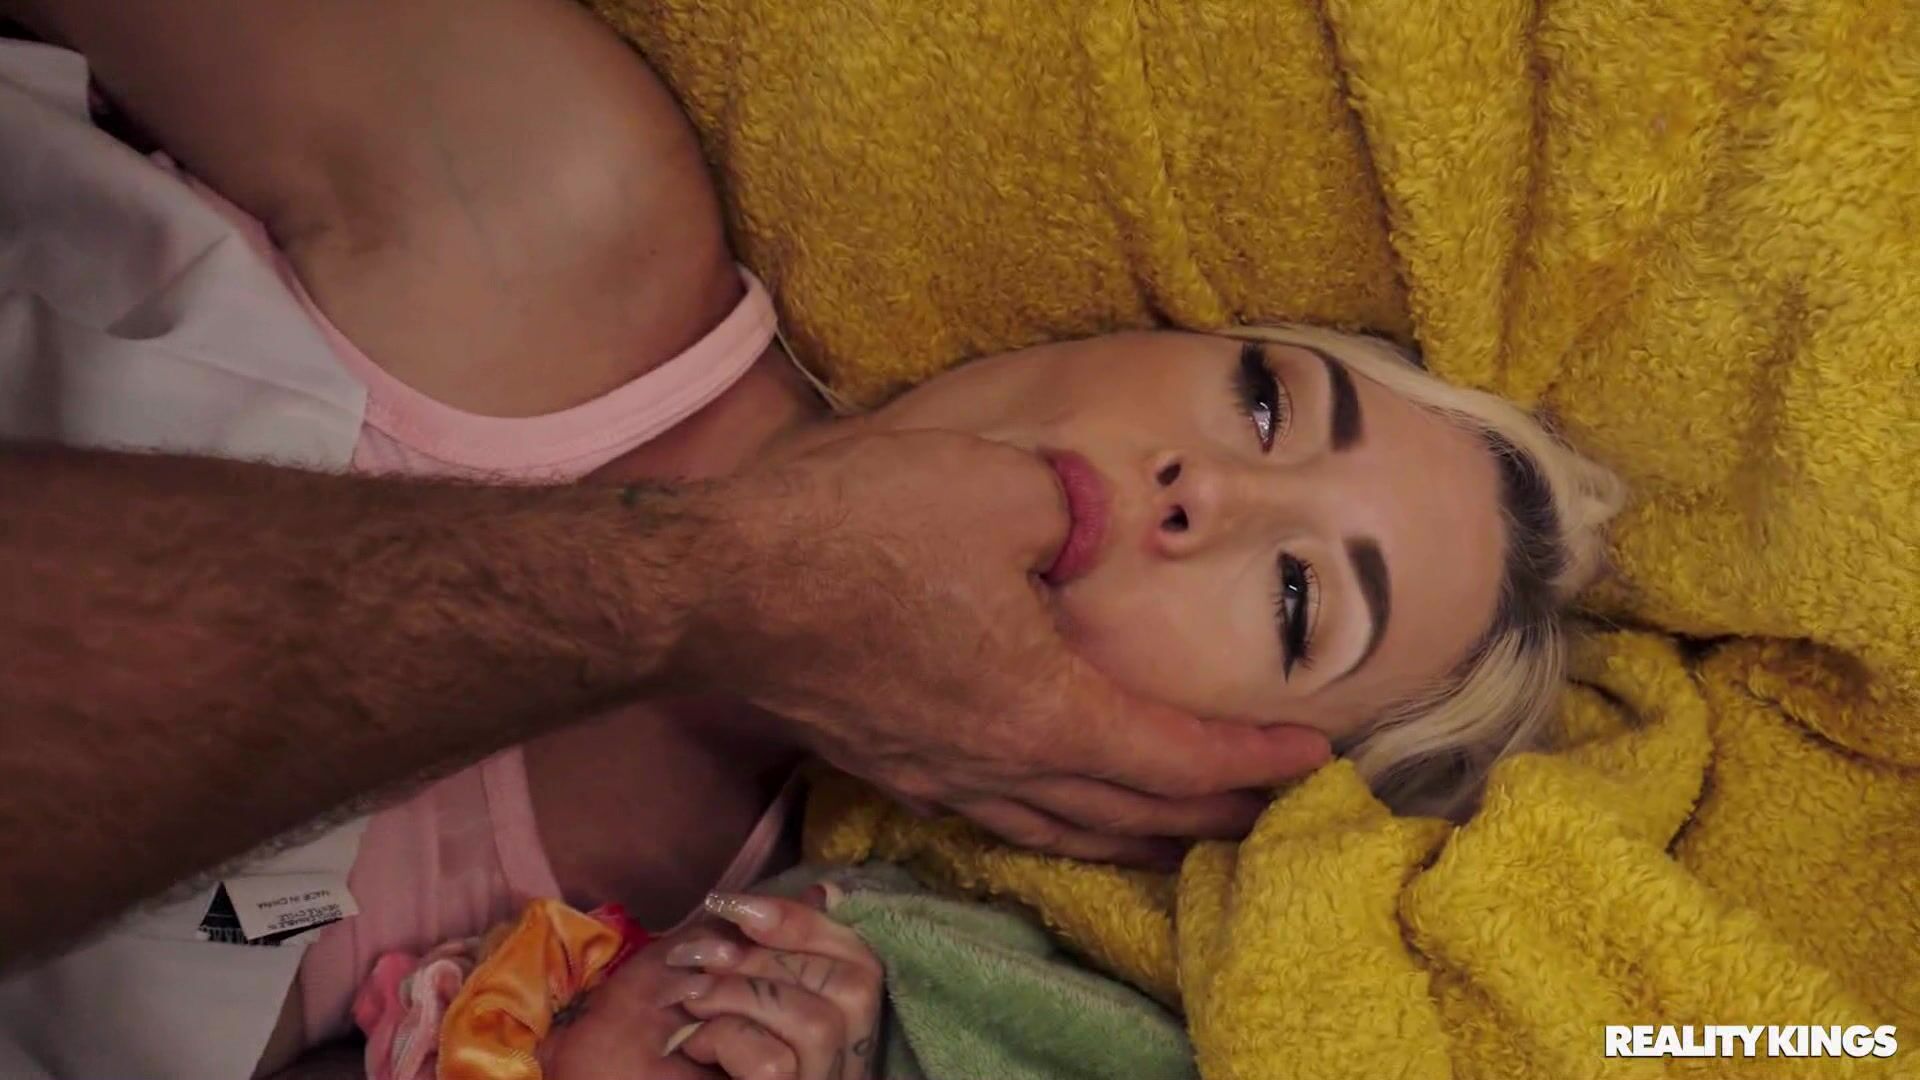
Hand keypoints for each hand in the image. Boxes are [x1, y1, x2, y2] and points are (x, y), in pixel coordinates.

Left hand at [538, 891, 879, 1079]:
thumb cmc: (658, 1040)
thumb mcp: (719, 976)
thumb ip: (769, 941)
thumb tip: (822, 891)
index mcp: (835, 1020)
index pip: (862, 960)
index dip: (810, 924)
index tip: (741, 908)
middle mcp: (841, 1058)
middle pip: (855, 985)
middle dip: (772, 958)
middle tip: (706, 960)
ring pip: (817, 1023)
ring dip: (740, 998)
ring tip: (694, 1006)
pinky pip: (775, 1062)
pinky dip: (724, 1039)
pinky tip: (695, 1049)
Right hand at [688, 430, 1330, 865]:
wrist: (717, 585)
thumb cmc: (855, 532)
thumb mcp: (1000, 487)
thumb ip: (1082, 508)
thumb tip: (1110, 520)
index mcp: (1042, 709)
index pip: (1174, 758)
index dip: (1250, 762)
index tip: (1314, 758)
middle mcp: (999, 765)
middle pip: (1129, 816)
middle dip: (1209, 816)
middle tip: (1269, 810)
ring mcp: (940, 775)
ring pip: (1064, 831)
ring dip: (1136, 836)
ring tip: (1183, 835)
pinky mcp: (894, 763)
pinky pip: (1005, 817)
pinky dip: (1062, 822)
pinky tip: (1061, 805)